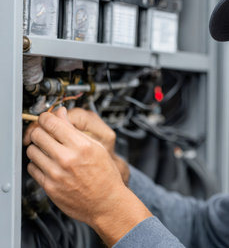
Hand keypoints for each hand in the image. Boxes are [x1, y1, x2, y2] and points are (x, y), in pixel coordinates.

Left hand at [26, 107, 150, 245]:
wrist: (106, 203)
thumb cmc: (106, 176)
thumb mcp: (98, 147)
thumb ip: (76, 130)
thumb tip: (61, 115)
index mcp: (82, 146)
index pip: (51, 123)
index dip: (46, 117)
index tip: (46, 119)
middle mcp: (67, 158)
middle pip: (38, 134)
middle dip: (40, 131)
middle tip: (46, 133)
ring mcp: (56, 173)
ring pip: (31, 151)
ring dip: (38, 147)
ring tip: (48, 150)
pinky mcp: (49, 186)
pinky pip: (32, 168)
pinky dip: (38, 164)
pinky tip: (48, 164)